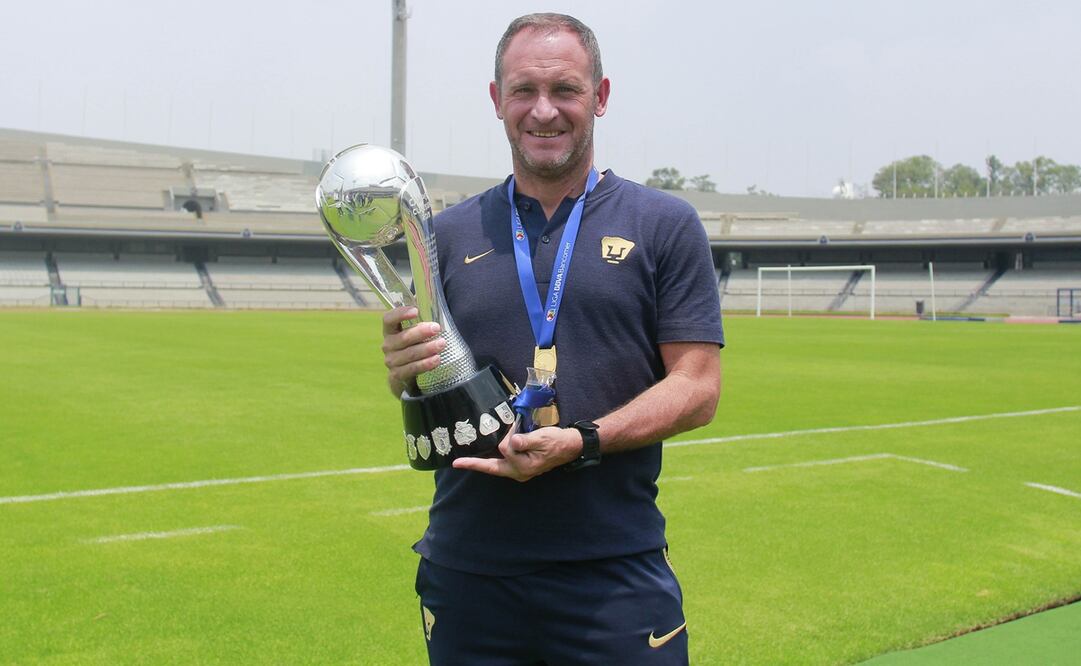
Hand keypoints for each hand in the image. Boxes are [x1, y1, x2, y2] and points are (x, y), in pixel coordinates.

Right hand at [381, 306, 444, 396]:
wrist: (406, 375)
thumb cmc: (414, 347)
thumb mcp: (415, 333)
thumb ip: (421, 319)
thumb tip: (431, 298)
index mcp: (390, 331)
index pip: (388, 319)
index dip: (400, 314)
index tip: (416, 310)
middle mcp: (387, 345)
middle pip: (403, 337)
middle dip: (421, 332)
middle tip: (437, 328)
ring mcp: (391, 361)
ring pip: (409, 354)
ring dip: (427, 349)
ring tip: (442, 344)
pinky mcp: (397, 376)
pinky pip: (411, 369)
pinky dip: (424, 364)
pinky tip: (436, 360)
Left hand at [452, 426, 582, 481]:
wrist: (569, 446)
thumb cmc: (556, 442)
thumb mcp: (541, 438)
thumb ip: (525, 440)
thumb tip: (511, 441)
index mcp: (523, 466)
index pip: (505, 450)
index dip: (507, 437)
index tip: (513, 429)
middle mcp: (519, 472)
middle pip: (492, 468)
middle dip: (475, 464)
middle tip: (456, 463)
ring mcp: (519, 471)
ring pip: (496, 465)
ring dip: (483, 461)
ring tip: (466, 459)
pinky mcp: (520, 466)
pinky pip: (502, 463)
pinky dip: (493, 458)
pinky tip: (484, 455)